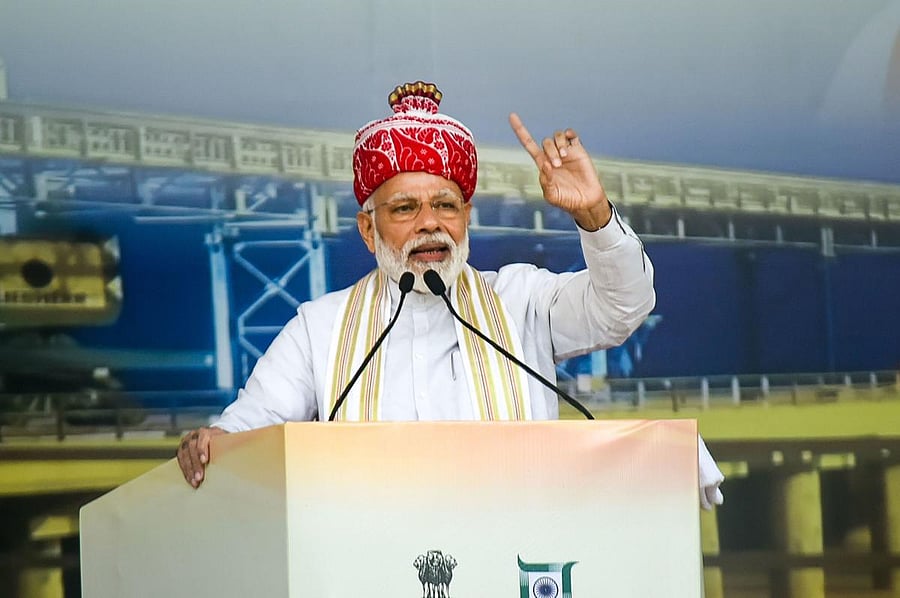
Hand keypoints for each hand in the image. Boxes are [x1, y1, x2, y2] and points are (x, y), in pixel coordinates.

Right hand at [176, 426, 226, 487]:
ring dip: (189, 470)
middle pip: (191, 449)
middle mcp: (193, 435)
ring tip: (194, 482)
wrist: (213, 437)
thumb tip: (242, 456)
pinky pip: (181, 461)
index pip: (202, 439)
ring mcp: (186, 442)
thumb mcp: (226, 440)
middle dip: (195, 464)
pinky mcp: (182, 450)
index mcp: (206, 432)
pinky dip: (185, 471)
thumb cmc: (222, 441)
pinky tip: (189, 480)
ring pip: (184, 456)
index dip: (202, 450)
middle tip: (199, 478)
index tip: (204, 461)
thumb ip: (230, 446)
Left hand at [508, 112, 611, 230]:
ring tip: (563, 158)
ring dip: (558, 145)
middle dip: (549, 152)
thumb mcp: (552, 196)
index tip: (512, 116)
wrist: (586, 201)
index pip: (529, 144)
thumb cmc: (567, 200)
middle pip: (545, 142)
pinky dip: (568, 134)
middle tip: (557, 165)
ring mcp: (566, 152)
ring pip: (556, 136)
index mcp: (543, 165)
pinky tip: (568, 144)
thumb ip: (546, 182)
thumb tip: (546, 165)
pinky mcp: (578, 151)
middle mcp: (553, 156)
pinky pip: (571, 135)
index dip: (520, 130)